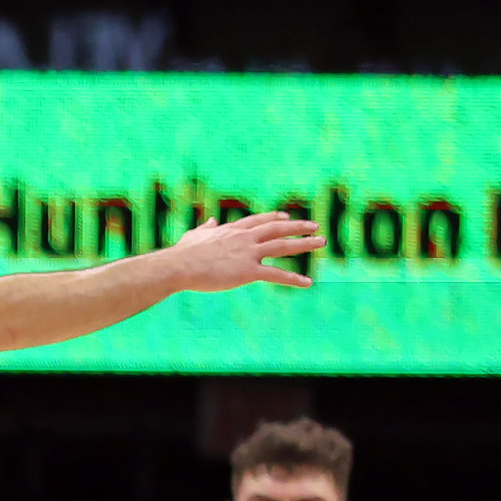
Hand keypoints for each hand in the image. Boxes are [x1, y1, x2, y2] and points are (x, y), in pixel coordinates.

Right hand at [164, 211, 323, 291]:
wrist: (179, 266)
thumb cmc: (182, 254)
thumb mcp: (194, 236)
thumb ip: (205, 228)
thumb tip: (211, 221)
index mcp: (232, 230)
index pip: (259, 221)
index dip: (275, 218)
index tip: (287, 218)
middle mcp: (245, 238)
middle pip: (277, 229)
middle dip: (298, 227)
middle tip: (315, 226)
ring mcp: (249, 253)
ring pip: (283, 246)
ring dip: (304, 244)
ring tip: (321, 242)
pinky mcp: (248, 271)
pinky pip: (276, 274)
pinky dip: (293, 278)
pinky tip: (307, 282)